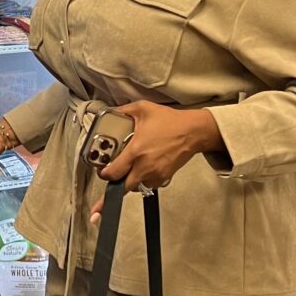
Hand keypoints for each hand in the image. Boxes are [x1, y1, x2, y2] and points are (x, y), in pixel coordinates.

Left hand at [88, 101, 222, 223]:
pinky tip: (143, 168)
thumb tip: (112, 112)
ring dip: (130, 180)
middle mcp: (145, 166)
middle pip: (124, 187)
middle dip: (115, 182)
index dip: (104, 174)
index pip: (114, 172)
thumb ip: (123, 110)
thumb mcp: (142, 108)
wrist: (193, 131)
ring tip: (129, 168)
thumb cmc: (171, 121)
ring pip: (136, 187)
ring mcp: (156, 174)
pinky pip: (149, 184)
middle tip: (112, 173)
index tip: (102, 170)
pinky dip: (143, 179)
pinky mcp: (165, 177)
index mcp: (136, 151)